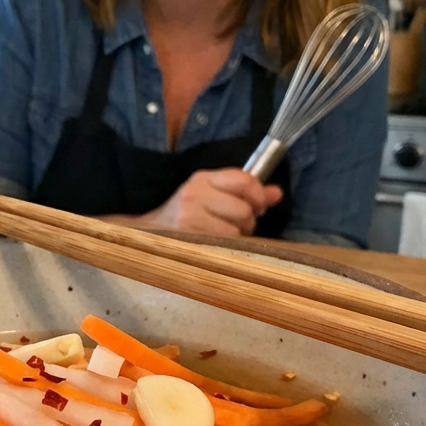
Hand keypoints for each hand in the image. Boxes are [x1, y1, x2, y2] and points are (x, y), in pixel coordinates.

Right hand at [138, 168, 283, 236]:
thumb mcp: (213, 195)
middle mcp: (195, 193)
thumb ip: (246, 192)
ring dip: (238, 236)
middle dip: (247, 220)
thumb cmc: (185, 215)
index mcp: (202, 178)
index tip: (258, 206)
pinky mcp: (189, 236)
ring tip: (223, 236)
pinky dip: (228, 246)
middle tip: (235, 225)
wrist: (148, 234)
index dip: (258, 195)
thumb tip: (277, 193)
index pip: (243, 180)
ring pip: (237, 228)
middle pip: (244, 208)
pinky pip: (226, 243)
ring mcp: (190, 216)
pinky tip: (216, 244)